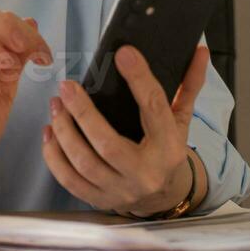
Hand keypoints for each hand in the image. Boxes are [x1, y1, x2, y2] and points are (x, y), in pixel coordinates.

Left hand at [42, 44, 209, 215]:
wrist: (163, 196)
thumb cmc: (167, 150)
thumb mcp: (180, 119)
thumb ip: (189, 85)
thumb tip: (199, 51)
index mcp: (168, 148)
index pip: (154, 109)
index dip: (139, 79)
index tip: (123, 53)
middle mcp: (145, 173)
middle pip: (108, 144)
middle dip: (83, 113)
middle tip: (67, 86)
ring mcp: (120, 190)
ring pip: (84, 163)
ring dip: (64, 131)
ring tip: (56, 105)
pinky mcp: (100, 200)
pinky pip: (70, 180)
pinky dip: (54, 156)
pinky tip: (50, 133)